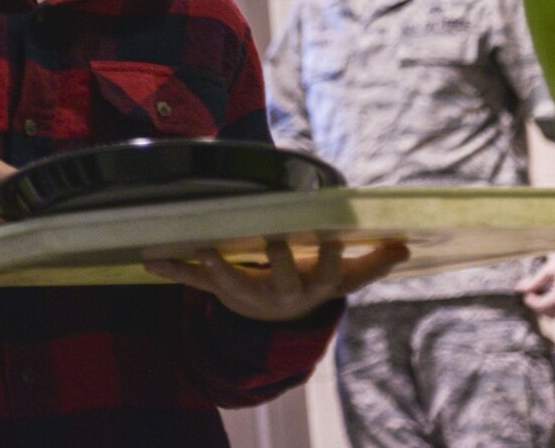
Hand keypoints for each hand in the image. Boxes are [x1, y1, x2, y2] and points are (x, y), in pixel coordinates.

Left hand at [145, 238, 409, 321]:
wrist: (273, 318)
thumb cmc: (310, 282)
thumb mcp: (340, 278)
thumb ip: (369, 262)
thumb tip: (405, 244)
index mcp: (313, 286)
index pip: (330, 272)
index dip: (333, 258)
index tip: (332, 236)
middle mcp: (282, 294)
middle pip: (283, 280)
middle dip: (280, 261)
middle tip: (275, 239)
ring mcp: (248, 293)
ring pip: (231, 282)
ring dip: (215, 267)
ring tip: (203, 248)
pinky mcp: (219, 290)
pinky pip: (193, 280)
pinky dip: (172, 269)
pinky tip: (149, 260)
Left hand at [517, 254, 554, 315]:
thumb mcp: (548, 270)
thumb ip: (533, 282)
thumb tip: (518, 289)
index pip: (543, 306)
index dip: (531, 301)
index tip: (525, 292)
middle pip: (547, 312)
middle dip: (535, 304)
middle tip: (529, 292)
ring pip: (553, 314)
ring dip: (542, 306)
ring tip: (537, 292)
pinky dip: (550, 306)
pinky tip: (546, 295)